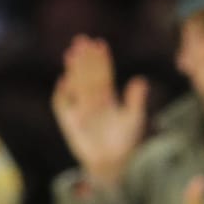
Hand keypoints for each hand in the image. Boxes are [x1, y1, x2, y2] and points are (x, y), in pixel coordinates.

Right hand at [52, 36, 146, 188]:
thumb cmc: (125, 142)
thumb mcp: (134, 119)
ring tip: (71, 53)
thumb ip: (136, 101)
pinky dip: (62, 93)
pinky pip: (62, 105)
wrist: (112, 164)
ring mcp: (80, 110)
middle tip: (81, 40)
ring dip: (73, 70)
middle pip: (87, 75)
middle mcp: (92, 100)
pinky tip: (65, 80)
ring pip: (75, 85)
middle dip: (84, 58)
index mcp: (108, 97)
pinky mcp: (69, 122)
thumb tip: (141, 80)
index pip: (103, 74)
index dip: (102, 60)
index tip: (100, 44)